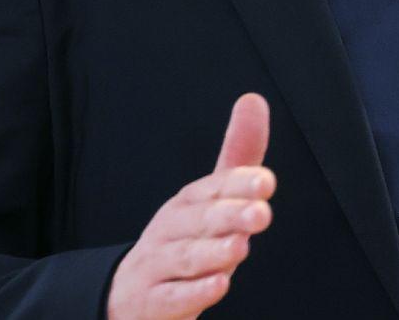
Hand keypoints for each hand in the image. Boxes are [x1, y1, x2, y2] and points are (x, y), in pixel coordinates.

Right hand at [106, 93, 275, 319]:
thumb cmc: (184, 241)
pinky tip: (218, 286)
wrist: (131, 294)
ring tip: (240, 247)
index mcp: (188, 202)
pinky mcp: (153, 302)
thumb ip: (238, 161)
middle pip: (201, 220)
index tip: (266, 182)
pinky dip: (195, 292)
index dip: (239, 184)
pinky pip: (173, 297)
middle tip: (261, 213)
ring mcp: (159, 266)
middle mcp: (171, 229)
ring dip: (213, 252)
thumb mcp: (211, 202)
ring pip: (186, 258)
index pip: (214, 187)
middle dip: (231, 215)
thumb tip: (253, 99)